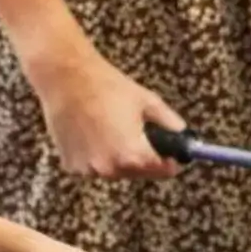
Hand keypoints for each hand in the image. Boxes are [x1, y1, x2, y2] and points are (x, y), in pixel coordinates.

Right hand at [30, 40, 184, 178]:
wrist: (66, 78)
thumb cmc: (107, 87)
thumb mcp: (148, 102)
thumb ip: (170, 122)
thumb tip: (184, 134)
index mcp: (133, 155)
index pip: (164, 171)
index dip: (170, 160)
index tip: (170, 152)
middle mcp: (110, 168)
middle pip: (139, 173)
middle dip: (144, 159)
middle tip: (138, 134)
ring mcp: (88, 168)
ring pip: (115, 171)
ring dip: (119, 158)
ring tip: (111, 128)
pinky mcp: (71, 165)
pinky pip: (93, 166)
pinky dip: (96, 155)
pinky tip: (92, 131)